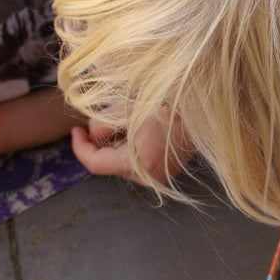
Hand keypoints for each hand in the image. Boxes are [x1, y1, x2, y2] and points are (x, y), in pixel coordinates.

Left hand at [70, 109, 192, 186]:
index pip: (95, 164)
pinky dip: (134, 147)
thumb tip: (91, 134)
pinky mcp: (168, 173)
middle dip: (103, 142)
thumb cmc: (167, 100)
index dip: (79, 147)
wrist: (204, 103)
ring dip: (119, 143)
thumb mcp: (126, 110)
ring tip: (135, 118)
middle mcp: (150, 178)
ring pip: (124, 163)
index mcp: (139, 164)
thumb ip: (101, 125)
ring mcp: (161, 178)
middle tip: (109, 116)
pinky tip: (146, 128)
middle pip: (110, 163)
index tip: (74, 130)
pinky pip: (140, 163)